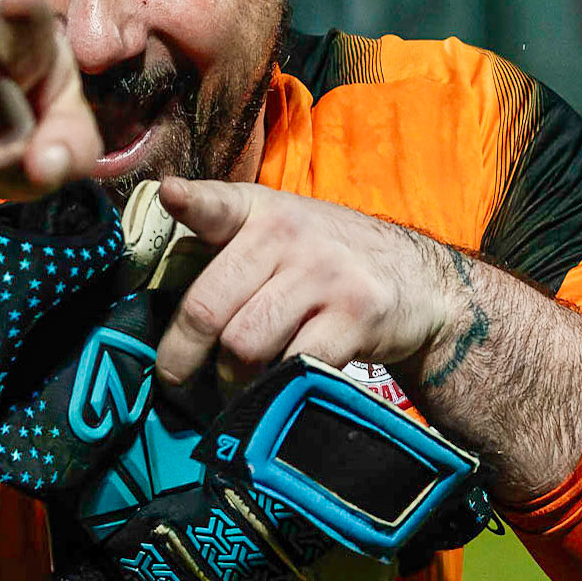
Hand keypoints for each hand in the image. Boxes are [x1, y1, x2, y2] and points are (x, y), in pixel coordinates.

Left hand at [152, 179, 453, 388]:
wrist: (418, 282)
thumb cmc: (327, 262)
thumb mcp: (282, 234)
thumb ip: (225, 249)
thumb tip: (163, 304)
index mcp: (260, 211)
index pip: (217, 204)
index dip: (189, 201)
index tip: (169, 194)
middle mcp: (290, 234)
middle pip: (209, 306)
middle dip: (182, 354)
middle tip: (175, 377)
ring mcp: (325, 273)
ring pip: (243, 344)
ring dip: (233, 377)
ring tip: (237, 381)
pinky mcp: (356, 314)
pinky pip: (294, 366)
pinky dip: (280, 386)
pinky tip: (283, 382)